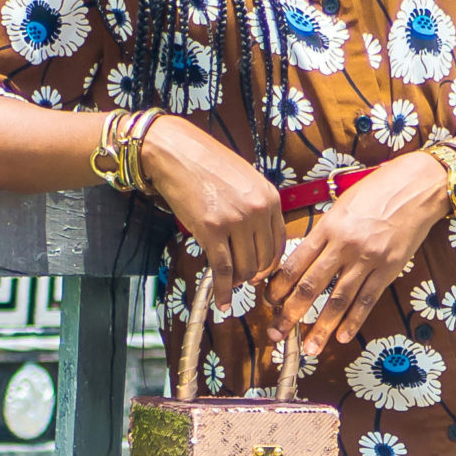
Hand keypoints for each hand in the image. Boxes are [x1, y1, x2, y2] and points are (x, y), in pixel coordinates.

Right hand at [141, 116, 285, 310]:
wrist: (177, 152)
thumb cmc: (208, 164)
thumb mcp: (246, 180)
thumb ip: (256, 207)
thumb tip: (255, 242)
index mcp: (270, 198)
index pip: (278, 244)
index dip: (268, 264)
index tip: (260, 272)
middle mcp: (258, 210)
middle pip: (262, 260)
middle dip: (252, 275)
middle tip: (241, 280)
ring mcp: (236, 221)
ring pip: (244, 268)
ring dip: (236, 282)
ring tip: (227, 284)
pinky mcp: (212, 230)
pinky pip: (222, 269)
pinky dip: (222, 291)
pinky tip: (221, 303)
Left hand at [267, 153, 449, 353]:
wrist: (417, 187)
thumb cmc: (378, 191)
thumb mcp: (341, 205)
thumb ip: (323, 232)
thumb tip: (303, 259)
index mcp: (328, 227)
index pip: (295, 264)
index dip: (278, 288)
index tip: (268, 303)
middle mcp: (344, 245)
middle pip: (311, 286)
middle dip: (290, 314)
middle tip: (277, 334)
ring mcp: (368, 259)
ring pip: (338, 300)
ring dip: (321, 328)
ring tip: (310, 349)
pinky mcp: (389, 269)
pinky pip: (367, 301)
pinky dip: (353, 321)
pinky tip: (342, 337)